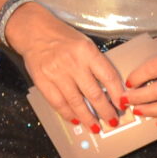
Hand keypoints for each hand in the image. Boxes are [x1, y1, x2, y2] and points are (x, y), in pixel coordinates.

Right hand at [6, 2, 130, 130]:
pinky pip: (57, 102)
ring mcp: (56, 73)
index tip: (122, 105)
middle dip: (105, 111)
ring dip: (87, 117)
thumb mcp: (84, 43)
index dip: (117, 94)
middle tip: (112, 121)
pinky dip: (67, 113)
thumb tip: (109, 88)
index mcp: (87, 51)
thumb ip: (95, 63)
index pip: (108, 77)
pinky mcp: (42, 81)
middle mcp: (73, 63)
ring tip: (95, 127)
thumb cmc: (62, 37)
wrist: (34, 31)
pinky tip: (74, 119)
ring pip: (76, 102)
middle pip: (94, 93)